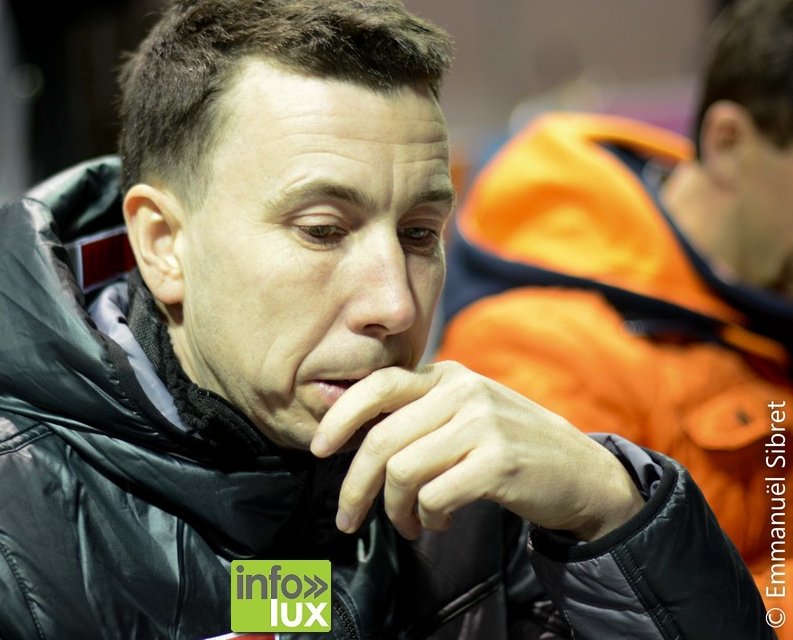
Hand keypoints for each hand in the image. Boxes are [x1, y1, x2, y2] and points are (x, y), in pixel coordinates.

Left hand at [310, 362, 644, 540]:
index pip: (378, 385)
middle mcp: (462, 391)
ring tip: (408, 524)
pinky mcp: (498, 462)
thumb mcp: (465, 414)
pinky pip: (435, 495)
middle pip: (381, 440)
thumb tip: (352, 439)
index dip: (339, 418)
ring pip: (402, 472)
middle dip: (355, 486)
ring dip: (395, 510)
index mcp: (448, 375)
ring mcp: (481, 424)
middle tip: (348, 519)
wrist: (583, 474)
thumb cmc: (511, 449)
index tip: (318, 449)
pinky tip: (438, 521)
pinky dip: (428, 517)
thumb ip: (418, 415)